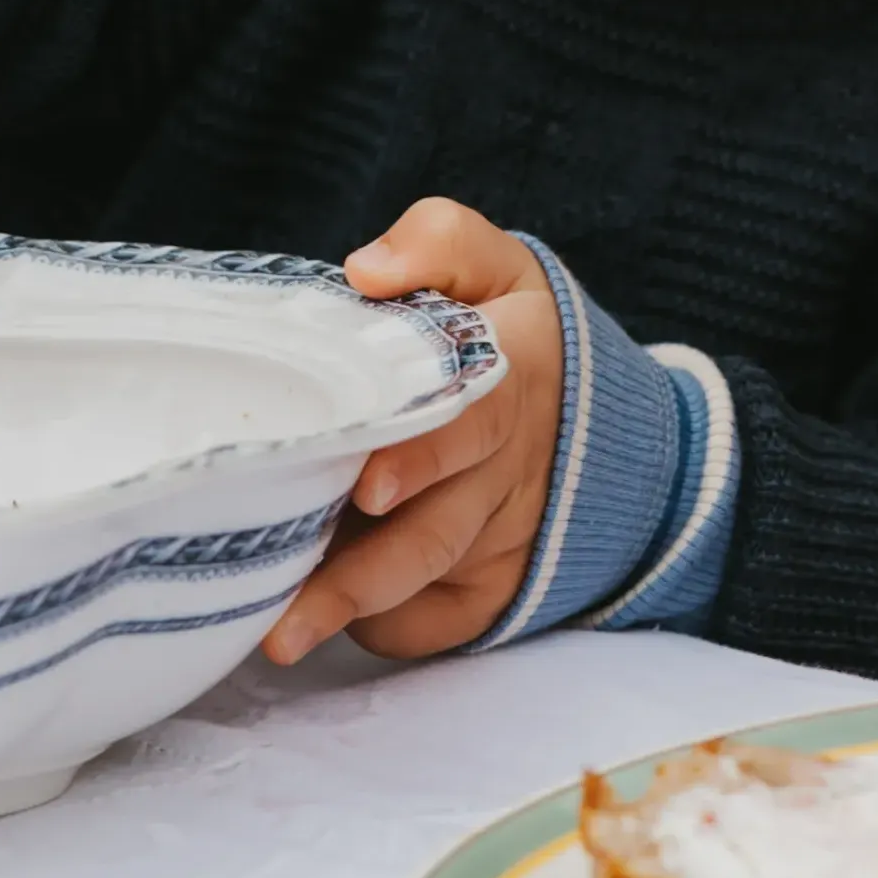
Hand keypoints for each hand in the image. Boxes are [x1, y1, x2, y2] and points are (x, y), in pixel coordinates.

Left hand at [262, 200, 562, 664]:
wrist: (600, 416)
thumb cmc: (514, 331)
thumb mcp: (494, 264)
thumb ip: (436, 243)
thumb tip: (366, 272)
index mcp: (512, 377)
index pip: (469, 418)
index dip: (421, 456)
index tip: (368, 485)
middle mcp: (512, 467)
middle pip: (437, 529)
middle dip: (362, 572)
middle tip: (286, 610)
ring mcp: (505, 536)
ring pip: (426, 582)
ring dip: (353, 609)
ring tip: (278, 635)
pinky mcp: (493, 588)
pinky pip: (434, 625)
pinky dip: (382, 626)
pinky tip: (327, 614)